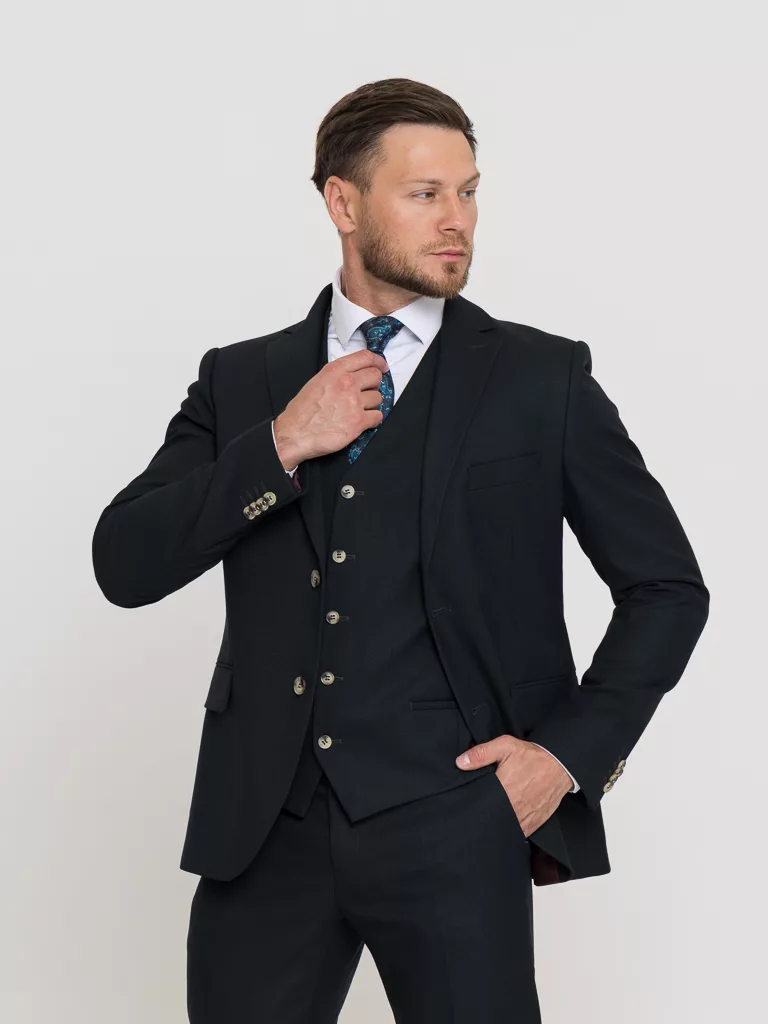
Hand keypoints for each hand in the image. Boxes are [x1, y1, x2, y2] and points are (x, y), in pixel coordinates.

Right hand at [273, 349, 389, 467]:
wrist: (295, 433)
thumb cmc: (302, 411)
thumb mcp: (317, 382)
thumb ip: (337, 375)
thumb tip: (354, 376)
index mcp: (335, 371)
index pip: (366, 357)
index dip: (378, 361)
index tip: (382, 367)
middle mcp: (347, 383)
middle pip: (376, 377)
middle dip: (374, 384)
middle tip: (367, 391)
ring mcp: (354, 403)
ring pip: (378, 398)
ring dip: (372, 404)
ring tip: (359, 409)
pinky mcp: (358, 422)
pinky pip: (377, 416)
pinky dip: (372, 419)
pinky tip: (362, 421)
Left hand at [455, 735, 572, 837]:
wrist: (559, 764)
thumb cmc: (532, 756)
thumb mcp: (505, 746)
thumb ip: (481, 754)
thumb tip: (460, 762)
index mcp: (504, 789)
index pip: (482, 806)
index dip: (474, 808)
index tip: (467, 808)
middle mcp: (514, 807)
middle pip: (493, 819)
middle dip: (486, 818)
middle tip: (479, 815)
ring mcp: (526, 817)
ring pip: (506, 829)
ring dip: (499, 826)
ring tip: (491, 821)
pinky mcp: (535, 822)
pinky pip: (521, 833)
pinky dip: (513, 830)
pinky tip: (506, 825)